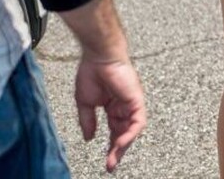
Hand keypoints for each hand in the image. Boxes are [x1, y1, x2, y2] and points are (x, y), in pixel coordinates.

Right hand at [75, 55, 146, 171]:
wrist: (98, 57)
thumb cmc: (92, 73)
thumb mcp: (85, 103)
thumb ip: (88, 121)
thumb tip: (89, 138)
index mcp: (113, 107)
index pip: (115, 131)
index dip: (111, 146)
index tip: (106, 161)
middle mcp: (125, 106)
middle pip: (124, 133)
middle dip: (118, 150)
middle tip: (111, 165)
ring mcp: (132, 103)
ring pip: (132, 130)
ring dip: (123, 145)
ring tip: (113, 158)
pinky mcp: (137, 100)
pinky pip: (138, 121)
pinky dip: (130, 133)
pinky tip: (121, 143)